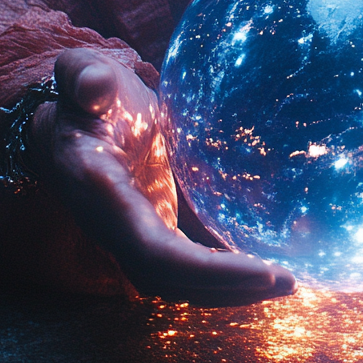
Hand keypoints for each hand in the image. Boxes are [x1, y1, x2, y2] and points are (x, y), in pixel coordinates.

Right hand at [30, 48, 295, 304]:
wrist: (74, 123)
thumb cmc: (89, 96)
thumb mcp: (84, 73)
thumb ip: (85, 75)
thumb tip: (93, 88)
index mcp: (100, 192)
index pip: (153, 250)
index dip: (206, 270)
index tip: (260, 270)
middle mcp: (113, 228)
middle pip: (170, 279)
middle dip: (228, 288)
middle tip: (288, 280)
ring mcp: (132, 236)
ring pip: (178, 283)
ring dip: (229, 290)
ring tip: (285, 282)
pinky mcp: (152, 233)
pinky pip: (187, 268)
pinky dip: (224, 274)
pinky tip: (265, 268)